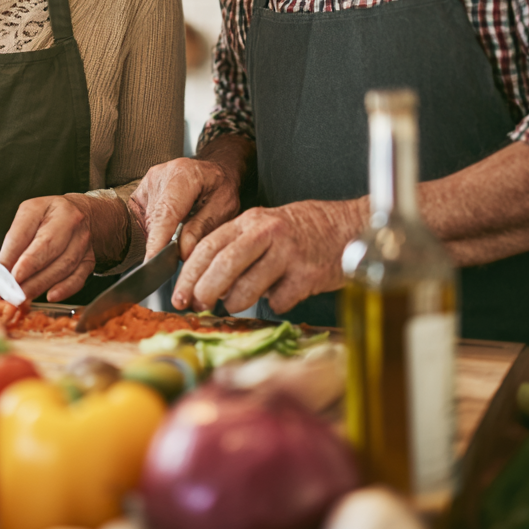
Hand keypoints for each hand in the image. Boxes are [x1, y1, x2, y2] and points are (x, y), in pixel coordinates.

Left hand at [0, 194, 95, 302]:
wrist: (84, 215)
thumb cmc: (49, 217)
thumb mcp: (28, 218)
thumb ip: (15, 241)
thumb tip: (2, 269)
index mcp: (46, 207)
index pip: (26, 231)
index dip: (13, 253)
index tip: (2, 271)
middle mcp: (69, 221)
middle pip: (48, 247)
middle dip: (28, 270)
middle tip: (13, 287)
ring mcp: (82, 241)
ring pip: (63, 265)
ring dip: (41, 283)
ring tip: (24, 295)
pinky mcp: (89, 260)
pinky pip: (78, 277)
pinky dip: (65, 288)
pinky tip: (51, 296)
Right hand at [129, 156, 242, 263]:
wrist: (213, 170)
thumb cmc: (222, 188)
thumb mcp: (224, 207)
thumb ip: (203, 227)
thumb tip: (182, 251)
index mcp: (183, 176)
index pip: (166, 212)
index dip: (158, 238)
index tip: (153, 260)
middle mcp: (160, 176)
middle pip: (154, 220)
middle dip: (164, 243)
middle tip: (182, 252)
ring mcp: (147, 183)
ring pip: (147, 223)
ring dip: (161, 236)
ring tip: (181, 231)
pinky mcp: (139, 192)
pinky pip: (142, 220)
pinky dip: (156, 230)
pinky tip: (171, 225)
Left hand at [172, 198, 366, 313]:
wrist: (350, 227)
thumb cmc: (303, 230)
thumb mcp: (265, 226)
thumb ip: (237, 246)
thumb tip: (205, 280)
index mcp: (250, 221)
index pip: (208, 246)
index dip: (189, 273)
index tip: (179, 295)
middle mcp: (267, 234)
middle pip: (223, 266)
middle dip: (205, 291)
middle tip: (199, 307)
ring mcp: (288, 255)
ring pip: (247, 289)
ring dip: (236, 303)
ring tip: (238, 302)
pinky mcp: (308, 276)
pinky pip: (279, 301)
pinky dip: (275, 303)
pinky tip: (282, 293)